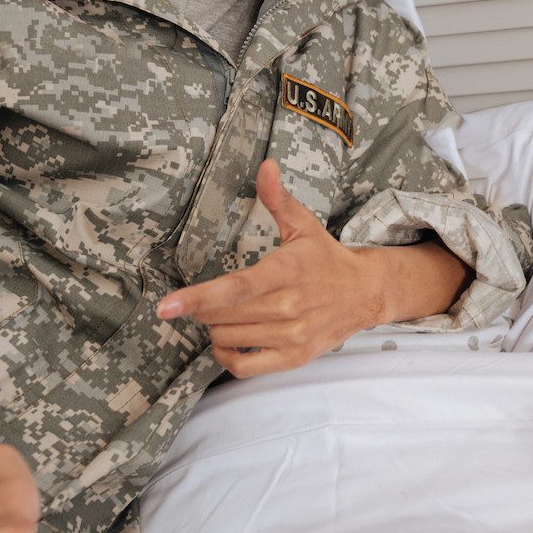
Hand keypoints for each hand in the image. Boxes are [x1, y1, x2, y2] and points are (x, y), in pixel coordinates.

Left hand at [157, 160, 386, 377]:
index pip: (235, 288)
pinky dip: (226, 355)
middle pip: (222, 316)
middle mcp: (289, 307)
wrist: (366, 293)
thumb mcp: (303, 225)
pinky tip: (229, 340)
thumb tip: (265, 165)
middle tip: (216, 295)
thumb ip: (277, 198)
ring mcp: (292, 336)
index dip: (197, 298)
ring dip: (216, 327)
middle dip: (205, 306)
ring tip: (229, 314)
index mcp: (286, 272)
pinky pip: (243, 367)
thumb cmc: (326, 258)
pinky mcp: (294, 357)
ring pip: (228, 338)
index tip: (166, 306)